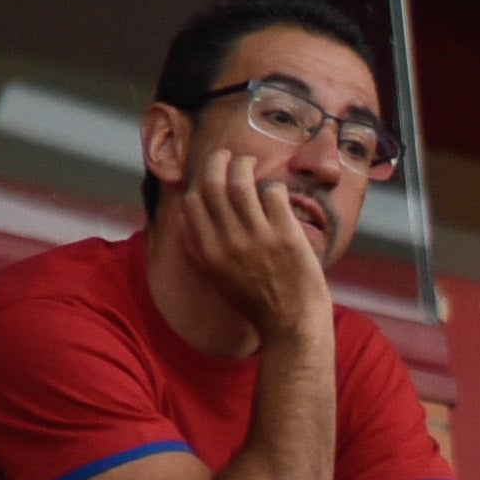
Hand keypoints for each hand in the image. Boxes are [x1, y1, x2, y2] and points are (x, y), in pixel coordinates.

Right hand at [184, 148, 332, 344]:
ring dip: (244, 165)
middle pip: (213, 184)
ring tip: (249, 162)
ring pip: (242, 181)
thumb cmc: (257, 302)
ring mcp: (258, 237)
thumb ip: (200, 249)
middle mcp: (228, 242)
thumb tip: (187, 216)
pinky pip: (274, 193)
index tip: (208, 174)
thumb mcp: (217, 279)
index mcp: (208, 253)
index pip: (192, 202)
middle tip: (227, 155)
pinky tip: (276, 191)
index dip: (199, 181)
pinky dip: (273, 186)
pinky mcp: (286, 235)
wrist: (292, 324)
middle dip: (217, 161)